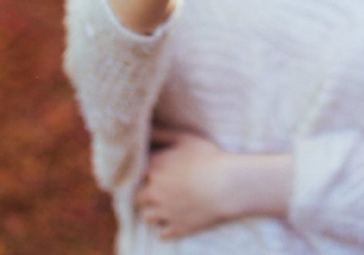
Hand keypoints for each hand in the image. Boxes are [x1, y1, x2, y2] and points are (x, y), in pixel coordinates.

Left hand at [134, 124, 233, 239]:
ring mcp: (165, 213)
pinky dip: (165, 228)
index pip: (136, 174)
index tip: (150, 173)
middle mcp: (154, 192)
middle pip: (138, 198)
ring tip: (164, 206)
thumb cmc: (208, 157)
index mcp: (155, 169)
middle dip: (145, 194)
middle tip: (158, 190)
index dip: (144, 174)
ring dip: (153, 212)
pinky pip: (161, 234)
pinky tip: (174, 219)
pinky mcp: (176, 228)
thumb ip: (162, 133)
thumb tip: (146, 128)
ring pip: (147, 217)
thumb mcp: (185, 138)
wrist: (227, 185)